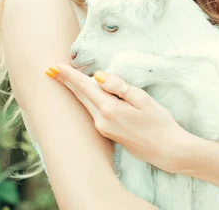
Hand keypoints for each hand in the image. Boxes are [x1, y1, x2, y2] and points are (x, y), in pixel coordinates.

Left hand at [45, 63, 184, 173]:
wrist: (167, 151)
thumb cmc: (159, 123)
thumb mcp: (143, 99)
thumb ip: (119, 86)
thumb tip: (100, 76)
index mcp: (110, 109)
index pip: (85, 87)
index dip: (69, 76)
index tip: (54, 66)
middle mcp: (101, 120)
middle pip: (81, 95)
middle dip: (66, 81)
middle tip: (50, 69)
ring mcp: (104, 128)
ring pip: (86, 103)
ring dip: (76, 89)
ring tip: (64, 77)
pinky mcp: (109, 133)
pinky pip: (94, 110)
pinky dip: (87, 98)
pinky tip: (87, 91)